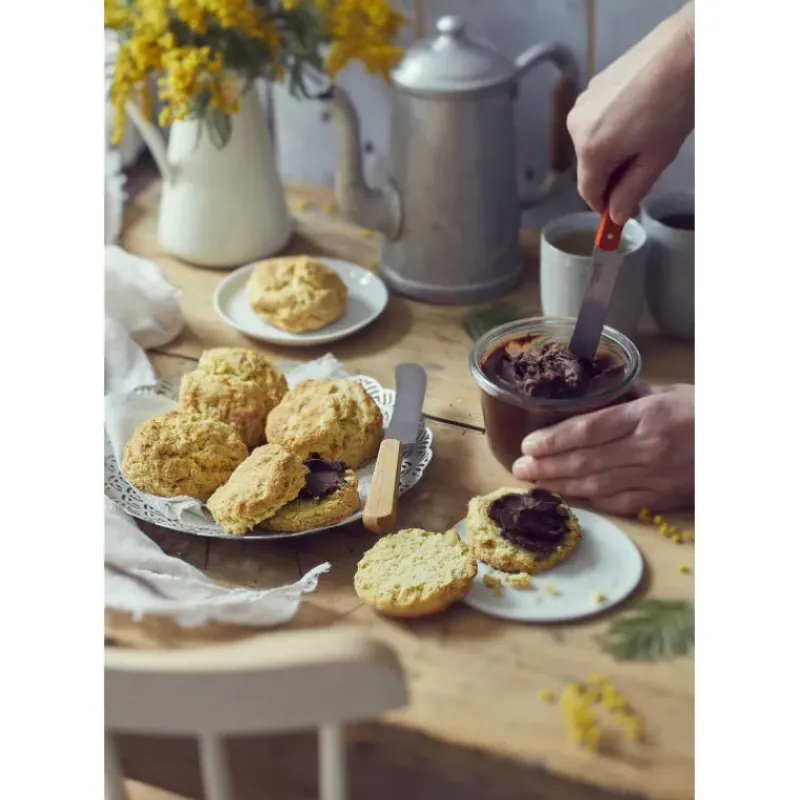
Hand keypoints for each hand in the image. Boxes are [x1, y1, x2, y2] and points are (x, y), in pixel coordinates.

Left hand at [512, 384, 693, 515]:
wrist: (743, 442)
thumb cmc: (704, 410)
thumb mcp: (667, 391)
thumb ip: (627, 396)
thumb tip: (590, 397)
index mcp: (646, 415)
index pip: (588, 430)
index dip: (553, 439)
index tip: (527, 445)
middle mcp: (647, 447)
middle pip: (585, 460)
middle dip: (546, 466)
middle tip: (518, 470)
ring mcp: (656, 476)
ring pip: (597, 484)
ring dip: (560, 486)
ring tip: (534, 484)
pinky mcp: (664, 497)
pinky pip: (620, 502)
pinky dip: (591, 500)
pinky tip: (569, 498)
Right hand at [566, 2, 694, 223]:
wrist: (684, 51)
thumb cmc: (674, 102)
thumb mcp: (656, 158)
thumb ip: (631, 192)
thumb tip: (616, 215)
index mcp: (591, 149)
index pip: (589, 192)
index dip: (605, 207)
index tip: (619, 216)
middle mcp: (577, 127)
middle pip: (590, 168)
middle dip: (612, 177)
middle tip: (643, 171)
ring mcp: (582, 105)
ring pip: (592, 145)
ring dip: (613, 152)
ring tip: (644, 138)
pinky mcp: (591, 89)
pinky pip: (595, 123)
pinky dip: (611, 130)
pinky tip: (637, 119)